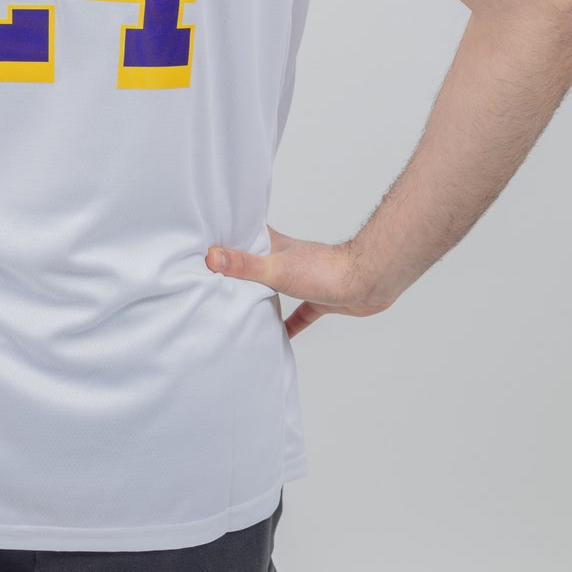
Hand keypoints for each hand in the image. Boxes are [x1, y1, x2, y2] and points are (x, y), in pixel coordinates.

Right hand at [205, 227, 395, 338]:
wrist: (367, 281)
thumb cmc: (325, 270)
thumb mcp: (277, 268)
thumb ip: (245, 265)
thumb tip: (211, 257)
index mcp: (275, 246)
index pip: (245, 236)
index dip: (226, 238)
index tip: (205, 242)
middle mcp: (287, 260)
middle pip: (257, 264)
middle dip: (238, 271)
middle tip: (215, 280)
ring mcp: (303, 279)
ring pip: (276, 288)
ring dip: (261, 297)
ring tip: (239, 307)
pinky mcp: (318, 299)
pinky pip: (299, 314)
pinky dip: (289, 323)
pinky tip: (280, 335)